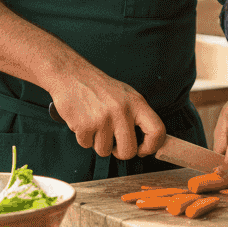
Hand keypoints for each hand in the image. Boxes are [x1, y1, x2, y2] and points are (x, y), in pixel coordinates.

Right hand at [48, 73, 166, 161]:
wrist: (70, 74)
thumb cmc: (98, 87)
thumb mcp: (125, 95)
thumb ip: (137, 116)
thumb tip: (148, 141)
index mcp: (136, 102)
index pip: (157, 131)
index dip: (152, 146)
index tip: (143, 150)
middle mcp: (122, 111)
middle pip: (129, 151)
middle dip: (120, 152)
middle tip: (114, 143)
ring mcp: (103, 119)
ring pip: (105, 151)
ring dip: (98, 142)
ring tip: (94, 124)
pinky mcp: (85, 126)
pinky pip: (87, 145)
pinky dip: (84, 137)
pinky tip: (83, 121)